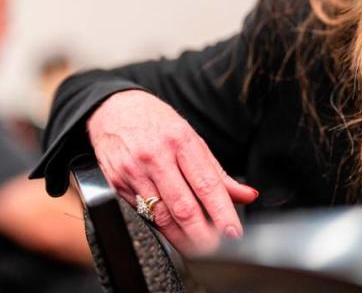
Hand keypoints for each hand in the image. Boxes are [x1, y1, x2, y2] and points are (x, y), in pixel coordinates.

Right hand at [87, 90, 257, 253]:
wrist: (114, 110)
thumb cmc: (158, 125)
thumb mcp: (192, 140)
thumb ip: (219, 174)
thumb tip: (247, 195)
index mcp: (181, 141)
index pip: (206, 184)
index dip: (222, 213)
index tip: (233, 233)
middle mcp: (156, 157)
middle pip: (183, 206)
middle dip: (203, 235)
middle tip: (219, 251)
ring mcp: (133, 172)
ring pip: (161, 216)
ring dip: (183, 238)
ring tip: (200, 250)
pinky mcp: (116, 185)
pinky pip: (143, 215)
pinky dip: (162, 229)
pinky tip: (175, 236)